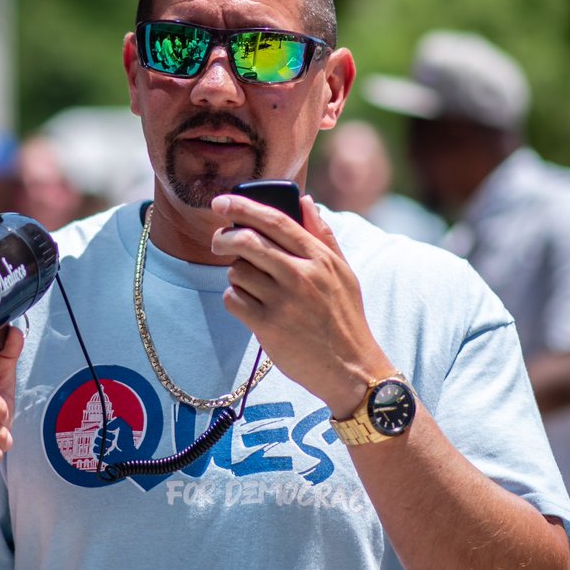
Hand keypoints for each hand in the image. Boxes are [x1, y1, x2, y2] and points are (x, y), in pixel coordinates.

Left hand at [210, 193, 393, 417]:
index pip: (275, 221)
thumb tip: (305, 200)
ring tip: (252, 286)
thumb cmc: (344, 317)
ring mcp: (283, 301)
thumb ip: (322, 235)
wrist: (350, 369)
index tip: (221, 201)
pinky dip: (235, 300)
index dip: (243, 207)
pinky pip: (233, 299)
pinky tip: (251, 306)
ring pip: (237, 271)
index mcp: (319, 258)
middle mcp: (301, 275)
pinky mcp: (267, 326)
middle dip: (223, 237)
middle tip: (218, 241)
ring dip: (236, 276)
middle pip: (247, 241)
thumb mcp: (343, 272)